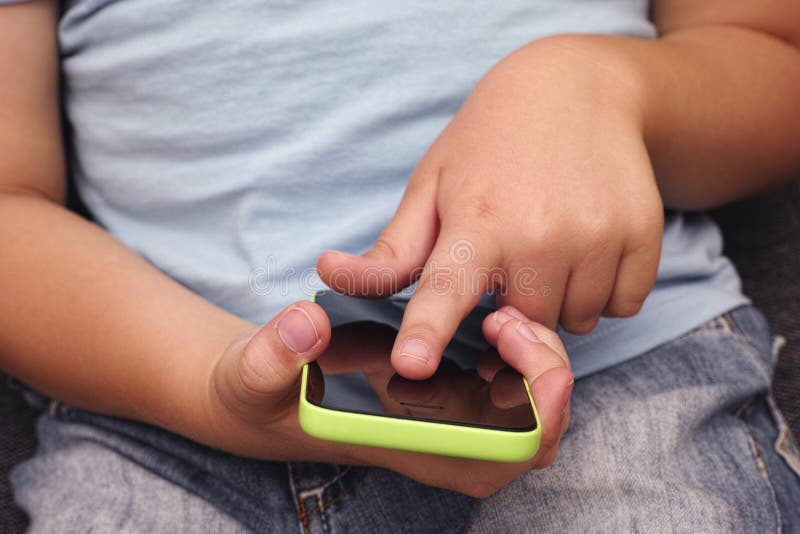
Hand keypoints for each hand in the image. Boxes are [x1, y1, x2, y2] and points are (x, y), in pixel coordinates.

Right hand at [201, 301, 571, 496]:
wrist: (270, 392)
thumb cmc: (266, 393)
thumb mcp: (254, 374)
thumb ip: (272, 354)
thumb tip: (306, 325)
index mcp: (405, 450)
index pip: (496, 459)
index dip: (536, 416)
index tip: (534, 360)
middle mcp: (439, 445)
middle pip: (534, 434)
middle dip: (543, 374)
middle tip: (506, 319)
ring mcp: (449, 422)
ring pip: (533, 407)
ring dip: (536, 358)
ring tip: (500, 313)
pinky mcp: (450, 395)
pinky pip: (514, 383)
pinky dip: (521, 350)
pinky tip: (492, 314)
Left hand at [317, 37, 663, 378]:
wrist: (577, 90)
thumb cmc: (489, 143)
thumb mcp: (432, 186)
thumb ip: (392, 250)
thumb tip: (330, 274)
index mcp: (477, 221)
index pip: (445, 289)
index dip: (427, 331)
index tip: (412, 364)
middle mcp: (539, 233)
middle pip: (522, 327)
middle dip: (512, 308)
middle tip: (511, 253)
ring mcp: (597, 235)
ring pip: (575, 322)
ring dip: (559, 299)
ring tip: (550, 241)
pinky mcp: (643, 235)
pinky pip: (622, 304)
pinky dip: (604, 288)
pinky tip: (587, 243)